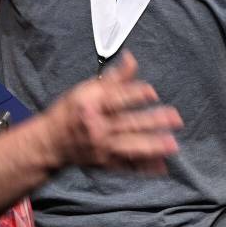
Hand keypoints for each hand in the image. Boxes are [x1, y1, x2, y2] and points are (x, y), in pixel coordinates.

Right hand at [46, 52, 181, 172]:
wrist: (51, 142)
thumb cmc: (71, 112)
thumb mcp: (87, 89)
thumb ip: (114, 77)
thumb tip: (131, 58)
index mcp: (91, 106)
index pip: (114, 100)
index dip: (133, 95)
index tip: (152, 92)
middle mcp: (96, 128)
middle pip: (127, 123)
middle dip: (152, 122)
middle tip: (174, 118)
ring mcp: (102, 148)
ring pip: (129, 147)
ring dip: (152, 146)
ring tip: (172, 144)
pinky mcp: (106, 163)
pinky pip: (128, 166)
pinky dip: (145, 168)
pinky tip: (161, 166)